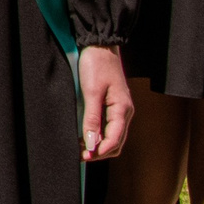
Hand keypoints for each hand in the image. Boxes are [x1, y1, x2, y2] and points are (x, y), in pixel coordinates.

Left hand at [79, 46, 133, 161]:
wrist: (100, 46)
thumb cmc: (96, 65)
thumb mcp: (91, 92)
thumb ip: (92, 118)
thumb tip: (92, 143)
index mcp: (122, 110)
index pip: (114, 141)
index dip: (99, 152)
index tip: (83, 157)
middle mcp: (124, 113)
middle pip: (116, 142)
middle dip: (99, 152)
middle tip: (79, 155)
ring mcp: (119, 110)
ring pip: (113, 136)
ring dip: (98, 145)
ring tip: (79, 148)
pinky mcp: (112, 105)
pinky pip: (109, 127)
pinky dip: (98, 135)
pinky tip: (85, 136)